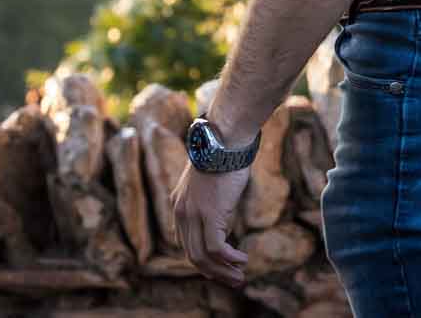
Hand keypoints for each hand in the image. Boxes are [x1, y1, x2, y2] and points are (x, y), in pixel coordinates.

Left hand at [172, 161, 250, 286]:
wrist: (224, 141)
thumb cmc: (222, 157)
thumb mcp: (209, 184)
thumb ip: (210, 204)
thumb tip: (223, 223)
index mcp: (178, 204)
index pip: (184, 243)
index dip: (201, 260)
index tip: (218, 268)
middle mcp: (181, 212)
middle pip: (192, 255)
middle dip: (213, 272)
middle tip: (233, 280)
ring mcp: (193, 214)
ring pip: (203, 257)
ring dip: (223, 271)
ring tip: (239, 276)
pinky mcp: (209, 215)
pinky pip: (216, 249)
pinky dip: (230, 259)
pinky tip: (242, 259)